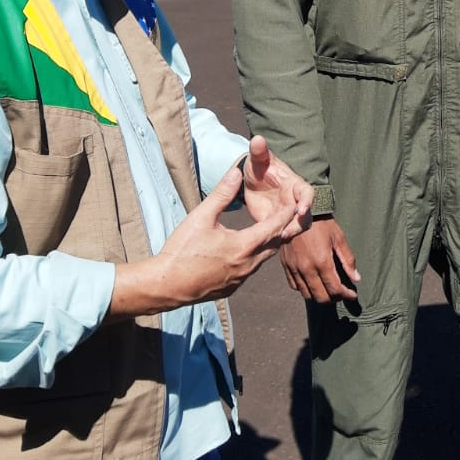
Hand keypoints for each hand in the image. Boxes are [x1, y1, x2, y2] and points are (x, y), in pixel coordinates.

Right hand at [108, 164, 290, 317]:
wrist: (166, 285)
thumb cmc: (182, 250)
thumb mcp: (201, 217)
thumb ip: (222, 194)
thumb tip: (236, 171)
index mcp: (244, 245)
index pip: (275, 226)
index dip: (286, 212)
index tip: (293, 202)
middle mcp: (248, 264)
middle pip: (275, 243)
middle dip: (282, 228)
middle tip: (287, 214)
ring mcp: (241, 279)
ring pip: (264, 258)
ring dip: (269, 243)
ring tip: (271, 228)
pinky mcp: (232, 287)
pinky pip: (251, 269)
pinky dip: (256, 256)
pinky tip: (248, 249)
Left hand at [241, 136, 314, 239]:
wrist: (252, 180)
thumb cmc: (260, 167)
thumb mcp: (257, 160)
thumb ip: (259, 151)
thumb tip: (257, 138)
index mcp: (294, 184)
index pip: (307, 192)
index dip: (307, 201)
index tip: (302, 209)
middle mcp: (294, 201)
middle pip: (305, 216)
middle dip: (298, 224)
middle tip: (286, 232)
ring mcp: (286, 214)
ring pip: (295, 228)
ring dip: (288, 233)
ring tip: (277, 238)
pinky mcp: (277, 225)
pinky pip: (281, 234)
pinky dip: (277, 239)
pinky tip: (267, 243)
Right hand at [279, 216, 360, 302]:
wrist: (299, 212)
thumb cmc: (322, 223)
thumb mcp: (339, 238)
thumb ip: (348, 260)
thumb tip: (356, 278)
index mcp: (322, 261)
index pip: (335, 289)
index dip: (346, 295)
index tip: (352, 295)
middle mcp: (307, 268)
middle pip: (321, 297)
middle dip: (334, 298)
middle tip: (341, 293)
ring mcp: (295, 268)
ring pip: (307, 294)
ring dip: (319, 296)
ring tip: (328, 290)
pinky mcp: (286, 266)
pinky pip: (295, 286)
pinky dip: (305, 289)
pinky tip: (313, 282)